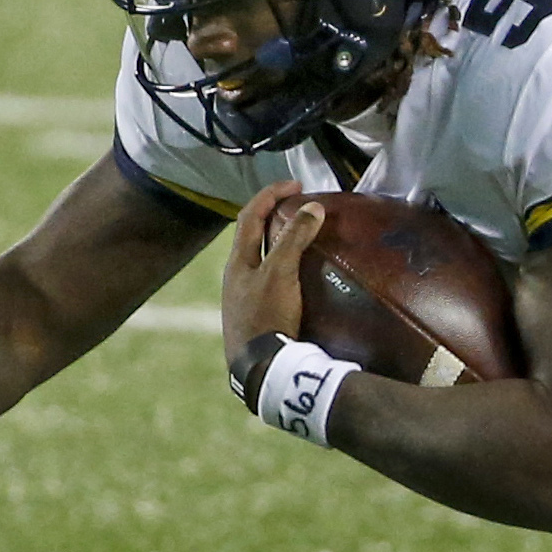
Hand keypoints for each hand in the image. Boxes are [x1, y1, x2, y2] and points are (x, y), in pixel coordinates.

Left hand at [223, 180, 317, 372]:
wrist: (259, 368)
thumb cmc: (265, 316)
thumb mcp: (280, 274)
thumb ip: (294, 239)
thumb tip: (313, 207)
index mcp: (237, 261)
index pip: (250, 215)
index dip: (271, 194)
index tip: (296, 184)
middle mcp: (237, 276)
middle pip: (253, 235)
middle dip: (275, 215)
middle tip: (302, 207)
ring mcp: (245, 296)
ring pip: (261, 257)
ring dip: (279, 241)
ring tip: (305, 238)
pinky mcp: (258, 314)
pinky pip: (270, 278)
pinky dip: (285, 265)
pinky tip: (302, 276)